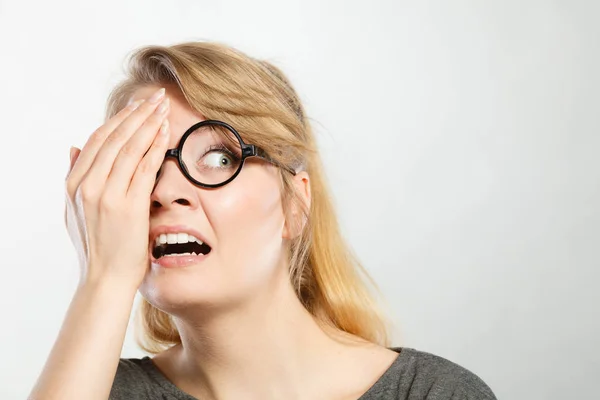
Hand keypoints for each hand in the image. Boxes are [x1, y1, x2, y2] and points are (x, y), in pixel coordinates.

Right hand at [64, 88, 169, 288]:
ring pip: (129, 149)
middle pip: (114, 139)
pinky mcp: (128, 206)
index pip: (97, 141)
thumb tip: (74, 148)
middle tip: (156, 98)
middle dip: (137, 115)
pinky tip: (165, 133)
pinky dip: (155, 147)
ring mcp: (107, 195)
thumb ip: (75, 177)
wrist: (105, 279)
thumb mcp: (74, 210)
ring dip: (149, 124)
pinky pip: (144, 168)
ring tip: (164, 108)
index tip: (135, 106)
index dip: (118, 120)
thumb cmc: (96, 246)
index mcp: (74, 184)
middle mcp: (87, 186)